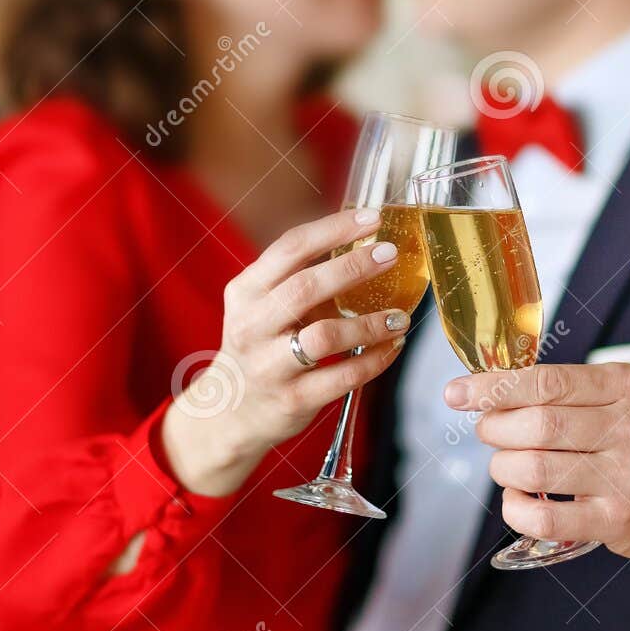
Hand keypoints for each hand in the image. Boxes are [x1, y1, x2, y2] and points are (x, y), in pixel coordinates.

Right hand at [162, 206, 406, 496]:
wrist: (230, 412)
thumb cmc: (259, 347)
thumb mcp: (261, 306)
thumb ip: (297, 276)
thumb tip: (361, 241)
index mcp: (245, 292)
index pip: (290, 248)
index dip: (333, 229)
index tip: (370, 218)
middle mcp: (252, 326)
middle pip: (306, 287)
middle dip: (354, 267)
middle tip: (390, 254)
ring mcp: (270, 365)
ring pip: (325, 335)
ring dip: (370, 323)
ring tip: (400, 317)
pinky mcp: (292, 399)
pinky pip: (342, 376)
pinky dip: (374, 360)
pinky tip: (391, 348)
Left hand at [445, 362, 629, 575]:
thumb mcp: (626, 399)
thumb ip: (569, 393)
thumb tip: (493, 392)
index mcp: (626, 387)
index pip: (546, 382)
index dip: (493, 388)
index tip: (458, 394)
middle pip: (537, 424)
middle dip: (495, 428)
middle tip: (488, 432)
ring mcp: (625, 477)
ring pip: (535, 469)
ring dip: (504, 468)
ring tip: (507, 466)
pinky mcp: (617, 521)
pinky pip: (546, 517)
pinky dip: (516, 508)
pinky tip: (518, 500)